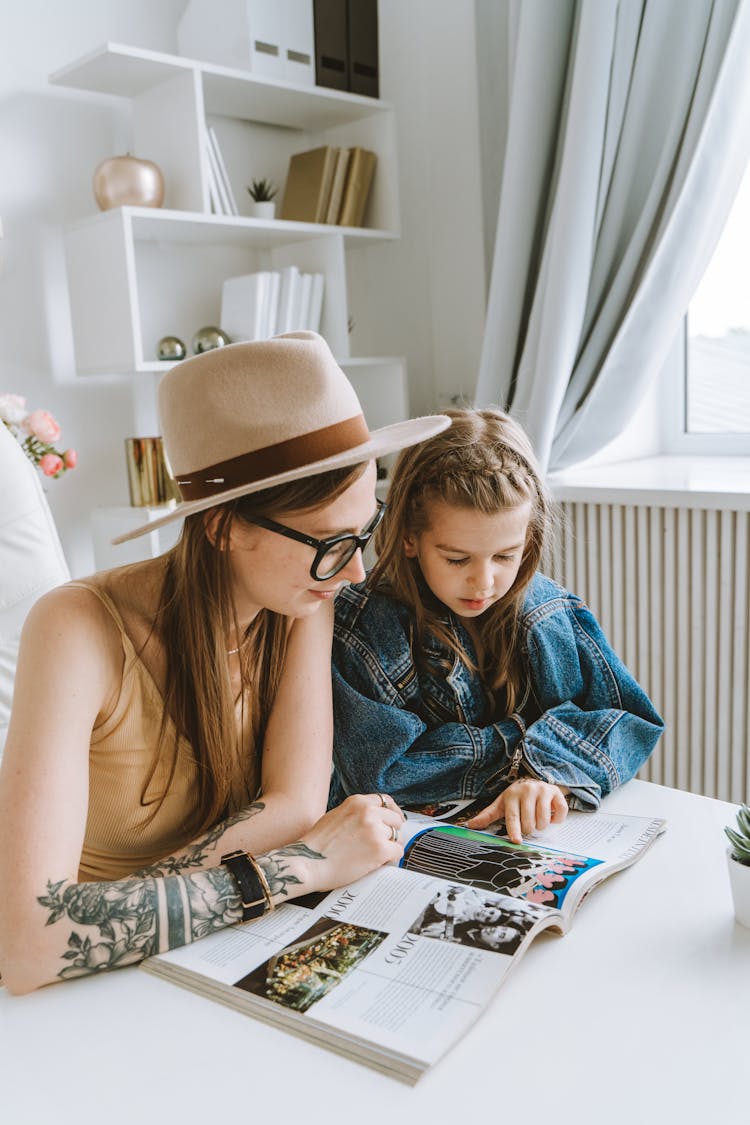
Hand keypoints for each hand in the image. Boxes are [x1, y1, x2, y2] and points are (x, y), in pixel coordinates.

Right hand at [286, 793, 404, 893]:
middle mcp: (368, 812)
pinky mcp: (380, 849)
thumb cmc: (317, 845)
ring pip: (397, 837)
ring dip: (390, 847)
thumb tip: (374, 818)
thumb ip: (356, 813)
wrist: (308, 864)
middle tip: (385, 843)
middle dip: (392, 831)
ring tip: (377, 856)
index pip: (386, 801)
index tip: (393, 822)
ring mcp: (375, 830)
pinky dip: (391, 859)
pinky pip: (398, 852)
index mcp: (357, 802)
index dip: (391, 813)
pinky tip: (379, 863)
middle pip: (395, 819)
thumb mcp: (336, 815)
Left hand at [465, 779, 567, 842]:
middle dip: (529, 829)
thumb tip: (470, 825)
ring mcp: (543, 790)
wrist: (535, 781)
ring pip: (544, 820)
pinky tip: (551, 816)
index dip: (514, 830)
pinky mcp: (556, 792)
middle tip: (528, 825)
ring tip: (538, 820)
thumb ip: (488, 815)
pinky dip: (556, 820)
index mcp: (512, 794)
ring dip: (542, 826)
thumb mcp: (502, 804)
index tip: (516, 841)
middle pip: (529, 821)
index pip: (513, 816)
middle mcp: (527, 790)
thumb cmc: (517, 797)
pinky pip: (560, 813)